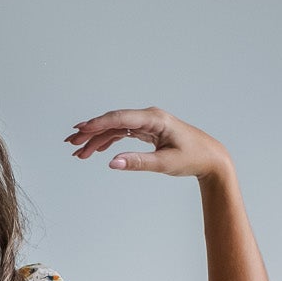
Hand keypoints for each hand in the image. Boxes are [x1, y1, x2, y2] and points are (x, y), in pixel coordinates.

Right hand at [65, 107, 228, 179]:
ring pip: (116, 128)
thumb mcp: (165, 163)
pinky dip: (109, 141)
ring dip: (97, 139)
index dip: (98, 124)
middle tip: (71, 143)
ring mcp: (147, 123)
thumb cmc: (192, 158)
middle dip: (91, 132)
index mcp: (154, 119)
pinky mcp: (147, 131)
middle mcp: (149, 117)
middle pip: (113, 121)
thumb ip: (138, 162)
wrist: (210, 157)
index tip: (80, 131)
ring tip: (78, 152)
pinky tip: (97, 150)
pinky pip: (123, 133)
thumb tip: (112, 162)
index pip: (120, 119)